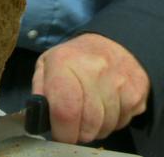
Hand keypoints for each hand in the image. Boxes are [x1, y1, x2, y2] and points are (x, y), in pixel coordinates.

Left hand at [32, 33, 148, 142]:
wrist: (107, 43)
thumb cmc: (70, 60)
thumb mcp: (46, 66)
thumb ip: (40, 90)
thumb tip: (40, 114)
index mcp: (64, 63)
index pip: (65, 109)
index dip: (62, 131)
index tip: (60, 135)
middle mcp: (94, 69)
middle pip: (88, 122)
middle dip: (78, 133)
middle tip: (73, 126)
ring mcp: (119, 79)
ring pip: (107, 125)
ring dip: (95, 128)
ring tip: (88, 114)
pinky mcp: (138, 88)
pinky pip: (123, 121)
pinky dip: (112, 122)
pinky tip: (105, 108)